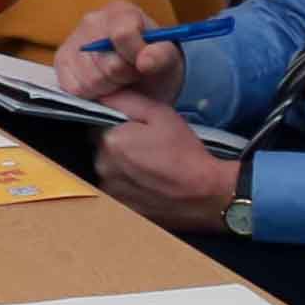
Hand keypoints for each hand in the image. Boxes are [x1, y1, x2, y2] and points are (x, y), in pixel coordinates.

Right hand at [50, 2, 180, 101]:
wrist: (142, 80)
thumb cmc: (155, 65)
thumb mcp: (170, 59)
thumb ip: (162, 56)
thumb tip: (145, 61)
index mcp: (120, 11)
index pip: (122, 34)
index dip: (137, 56)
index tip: (145, 63)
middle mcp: (92, 20)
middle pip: (107, 63)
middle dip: (124, 77)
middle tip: (132, 74)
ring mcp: (73, 41)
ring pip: (91, 79)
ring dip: (109, 88)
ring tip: (118, 80)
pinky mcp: (61, 63)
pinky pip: (75, 88)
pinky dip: (92, 94)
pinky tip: (103, 86)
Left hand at [93, 96, 243, 231]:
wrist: (205, 193)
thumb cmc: (184, 151)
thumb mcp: (159, 114)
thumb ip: (125, 100)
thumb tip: (101, 95)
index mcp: (109, 141)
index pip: (99, 124)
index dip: (120, 125)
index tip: (140, 131)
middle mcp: (103, 167)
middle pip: (103, 148)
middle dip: (120, 145)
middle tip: (149, 148)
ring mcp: (111, 191)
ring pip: (110, 170)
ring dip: (123, 167)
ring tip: (151, 168)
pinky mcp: (120, 208)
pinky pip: (118, 189)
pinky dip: (129, 185)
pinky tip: (150, 184)